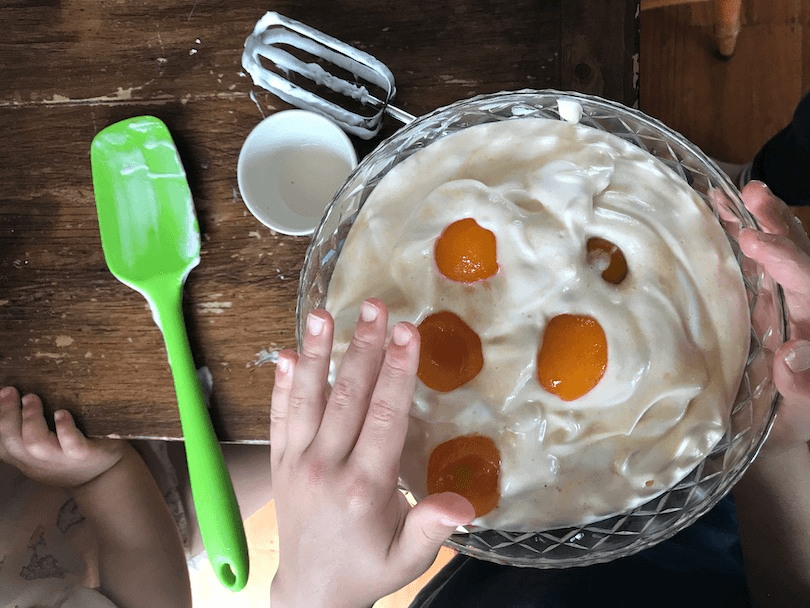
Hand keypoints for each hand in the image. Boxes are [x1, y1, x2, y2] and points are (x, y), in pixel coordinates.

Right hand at [0, 386, 125, 486]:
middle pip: (12, 441)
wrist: (103, 475)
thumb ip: (28, 431)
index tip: (0, 393)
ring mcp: (62, 460)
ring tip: (32, 398)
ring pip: (36, 443)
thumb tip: (9, 398)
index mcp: (26, 458)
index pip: (2, 443)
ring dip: (31, 418)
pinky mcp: (86, 455)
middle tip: (11, 391)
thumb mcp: (44, 449)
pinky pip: (72, 445)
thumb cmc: (69, 454)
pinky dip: (65, 428)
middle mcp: (39, 461)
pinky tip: (62, 413)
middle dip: (7, 414)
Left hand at [270, 299, 474, 607]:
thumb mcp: (407, 559)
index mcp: (363, 487)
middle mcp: (325, 468)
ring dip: (315, 354)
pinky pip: (279, 417)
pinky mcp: (279, 463)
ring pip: (307, 399)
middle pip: (347, 397)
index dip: (397, 372)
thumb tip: (462, 503)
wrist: (310, 593)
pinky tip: (284, 354)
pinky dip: (280, 385)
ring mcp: (296, 463)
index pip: (384, 418)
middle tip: (375, 307)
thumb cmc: (365, 569)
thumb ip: (431, 528)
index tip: (406, 333)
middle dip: (364, 348)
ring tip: (321, 314)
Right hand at [738, 181, 809, 451]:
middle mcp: (800, 305)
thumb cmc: (796, 420)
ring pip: (773, 252)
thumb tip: (791, 356)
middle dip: (775, 223)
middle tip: (755, 194)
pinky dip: (735, 237)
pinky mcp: (758, 302)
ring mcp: (779, 301)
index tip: (757, 243)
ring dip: (754, 221)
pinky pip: (750, 264)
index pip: (805, 284)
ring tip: (733, 194)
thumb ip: (803, 387)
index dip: (785, 261)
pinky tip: (719, 214)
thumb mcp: (804, 411)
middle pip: (796, 255)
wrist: (784, 429)